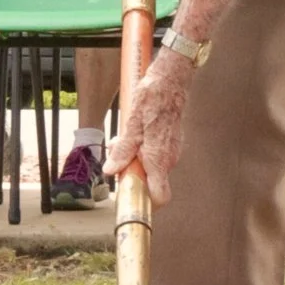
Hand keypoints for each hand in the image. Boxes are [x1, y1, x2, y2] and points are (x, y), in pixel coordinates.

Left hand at [104, 53, 191, 205]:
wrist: (171, 80)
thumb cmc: (153, 99)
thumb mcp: (131, 124)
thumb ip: (123, 150)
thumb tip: (111, 171)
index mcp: (159, 159)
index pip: (161, 197)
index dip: (148, 203)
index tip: (132, 197)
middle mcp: (169, 159)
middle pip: (151, 181)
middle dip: (132, 172)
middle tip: (118, 155)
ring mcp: (173, 150)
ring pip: (153, 166)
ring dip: (136, 158)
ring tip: (124, 137)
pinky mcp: (173, 142)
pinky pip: (157, 154)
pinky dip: (144, 149)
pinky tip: (136, 131)